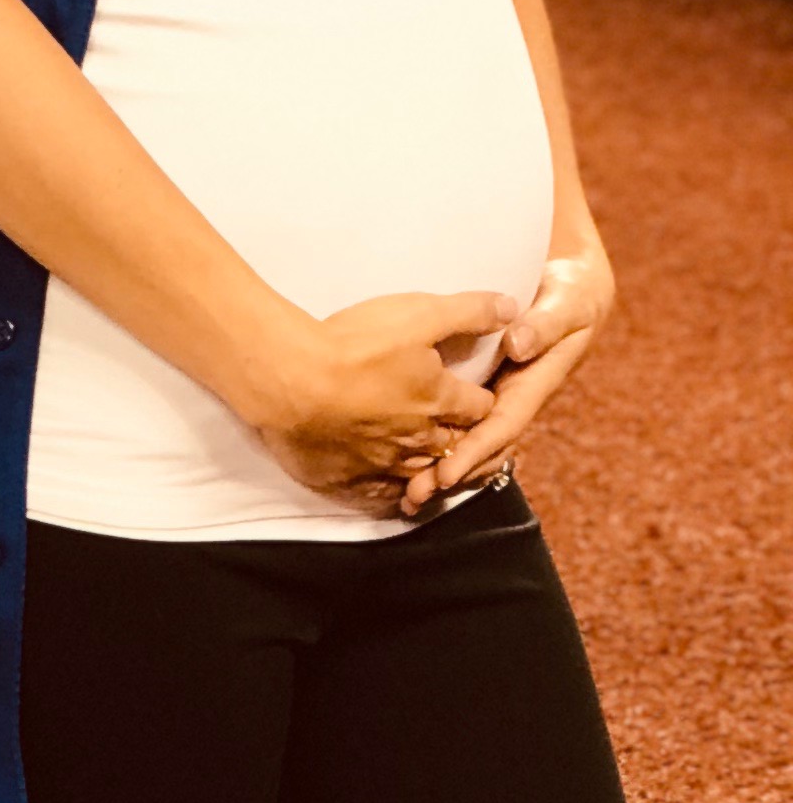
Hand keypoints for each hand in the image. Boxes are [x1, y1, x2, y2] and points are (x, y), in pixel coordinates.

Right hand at [241, 289, 510, 514]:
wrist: (289, 378)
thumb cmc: (354, 344)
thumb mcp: (417, 314)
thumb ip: (467, 312)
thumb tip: (513, 307)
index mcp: (439, 399)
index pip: (479, 406)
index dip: (480, 399)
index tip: (478, 394)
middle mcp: (419, 438)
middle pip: (453, 444)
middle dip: (460, 439)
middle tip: (458, 432)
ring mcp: (384, 463)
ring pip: (420, 474)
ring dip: (428, 469)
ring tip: (430, 465)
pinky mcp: (349, 479)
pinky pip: (379, 495)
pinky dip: (390, 491)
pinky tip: (390, 488)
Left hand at [412, 242, 612, 504]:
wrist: (569, 284)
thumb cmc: (570, 293)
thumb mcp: (566, 303)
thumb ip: (545, 324)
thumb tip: (517, 344)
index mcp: (533, 384)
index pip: (501, 426)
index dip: (474, 451)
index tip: (446, 474)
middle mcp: (513, 395)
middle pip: (481, 446)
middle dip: (451, 473)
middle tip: (414, 495)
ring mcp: (497, 391)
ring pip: (468, 439)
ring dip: (439, 466)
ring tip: (404, 494)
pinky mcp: (480, 382)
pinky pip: (458, 418)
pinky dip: (435, 439)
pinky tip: (402, 456)